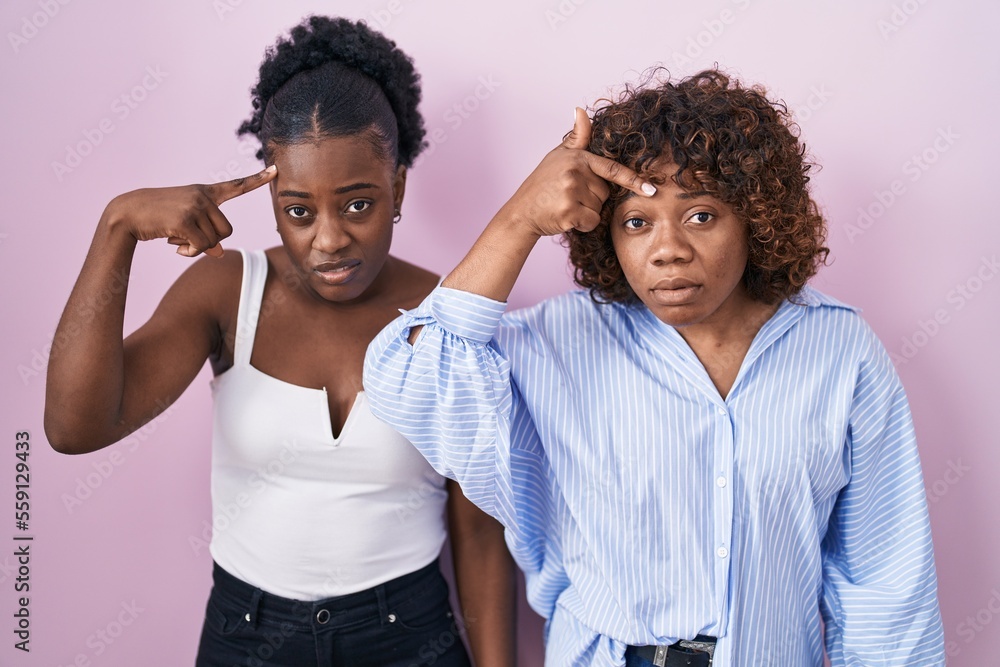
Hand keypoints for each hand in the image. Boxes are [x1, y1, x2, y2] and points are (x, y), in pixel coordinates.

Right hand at [103, 165, 276, 257]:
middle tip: (187, 238)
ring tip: (177, 238)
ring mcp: (194, 206)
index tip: (276, 170)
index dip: (257, 180)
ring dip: (197, 248)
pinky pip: (201, 247)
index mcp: (204, 193)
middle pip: (227, 230)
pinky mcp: (184, 219)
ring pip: (214, 241)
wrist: (127, 213)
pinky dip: (190, 253)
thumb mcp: (186, 224)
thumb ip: (206, 235)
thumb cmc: (158, 219)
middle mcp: (202, 196)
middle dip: (210, 241)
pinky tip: (174, 245)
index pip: (236, 186)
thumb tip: (220, 253)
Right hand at [497, 108, 654, 238]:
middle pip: (605, 193)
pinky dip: (582, 225)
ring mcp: (572, 191)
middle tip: (569, 196)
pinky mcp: (570, 211)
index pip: (612, 169)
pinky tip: (566, 218)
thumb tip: (581, 111)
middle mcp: (576, 172)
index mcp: (578, 158)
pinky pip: (591, 221)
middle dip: (593, 199)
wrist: (521, 212)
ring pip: (599, 209)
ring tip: (565, 205)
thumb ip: (576, 138)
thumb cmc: (541, 185)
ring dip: (586, 212)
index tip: (651, 189)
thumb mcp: (558, 157)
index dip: (633, 179)